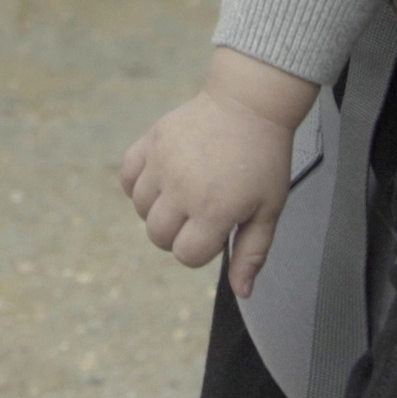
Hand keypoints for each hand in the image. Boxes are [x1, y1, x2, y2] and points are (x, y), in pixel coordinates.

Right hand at [118, 50, 314, 297]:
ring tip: (183, 194)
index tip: (216, 231)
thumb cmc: (264, 159)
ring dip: (157, 210)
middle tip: (199, 214)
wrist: (249, 104)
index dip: (200, 251)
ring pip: (140, 208)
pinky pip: (127, 175)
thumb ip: (252, 254)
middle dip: (177, 234)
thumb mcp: (269, 210)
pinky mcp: (151, 141)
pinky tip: (160, 180)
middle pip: (158, 236)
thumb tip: (242, 293)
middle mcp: (183, 189)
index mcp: (214, 211)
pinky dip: (137, 184)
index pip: (186, 255)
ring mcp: (163, 163)